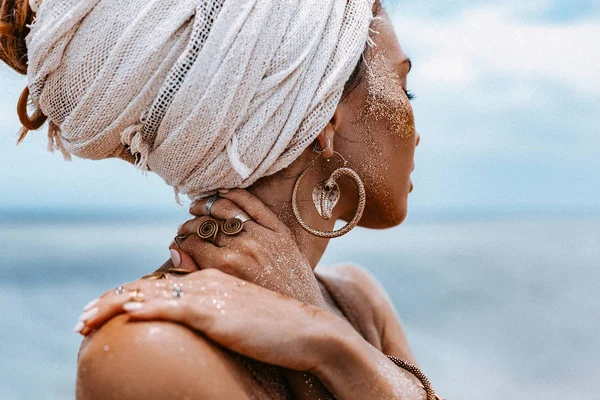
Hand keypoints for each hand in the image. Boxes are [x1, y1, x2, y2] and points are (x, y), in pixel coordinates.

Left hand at [77, 268, 344, 371]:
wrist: (309, 330)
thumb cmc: (278, 324)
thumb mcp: (243, 307)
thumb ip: (215, 297)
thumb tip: (188, 294)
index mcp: (211, 277)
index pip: (157, 282)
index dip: (126, 295)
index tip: (104, 309)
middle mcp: (206, 280)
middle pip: (145, 285)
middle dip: (109, 300)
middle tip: (82, 316)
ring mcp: (211, 294)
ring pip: (149, 295)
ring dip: (112, 307)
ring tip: (84, 320)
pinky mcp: (216, 313)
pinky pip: (172, 309)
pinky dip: (145, 311)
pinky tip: (125, 317)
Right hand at [172, 189, 325, 307]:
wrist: (302, 320)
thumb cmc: (259, 317)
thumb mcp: (225, 298)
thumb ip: (198, 273)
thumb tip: (174, 251)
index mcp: (226, 266)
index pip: (192, 243)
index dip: (180, 242)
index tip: (177, 243)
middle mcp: (243, 247)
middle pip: (205, 225)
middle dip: (189, 226)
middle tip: (184, 230)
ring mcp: (263, 235)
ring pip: (225, 209)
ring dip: (207, 206)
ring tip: (199, 210)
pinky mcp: (279, 230)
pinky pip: (253, 204)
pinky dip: (235, 194)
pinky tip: (222, 193)